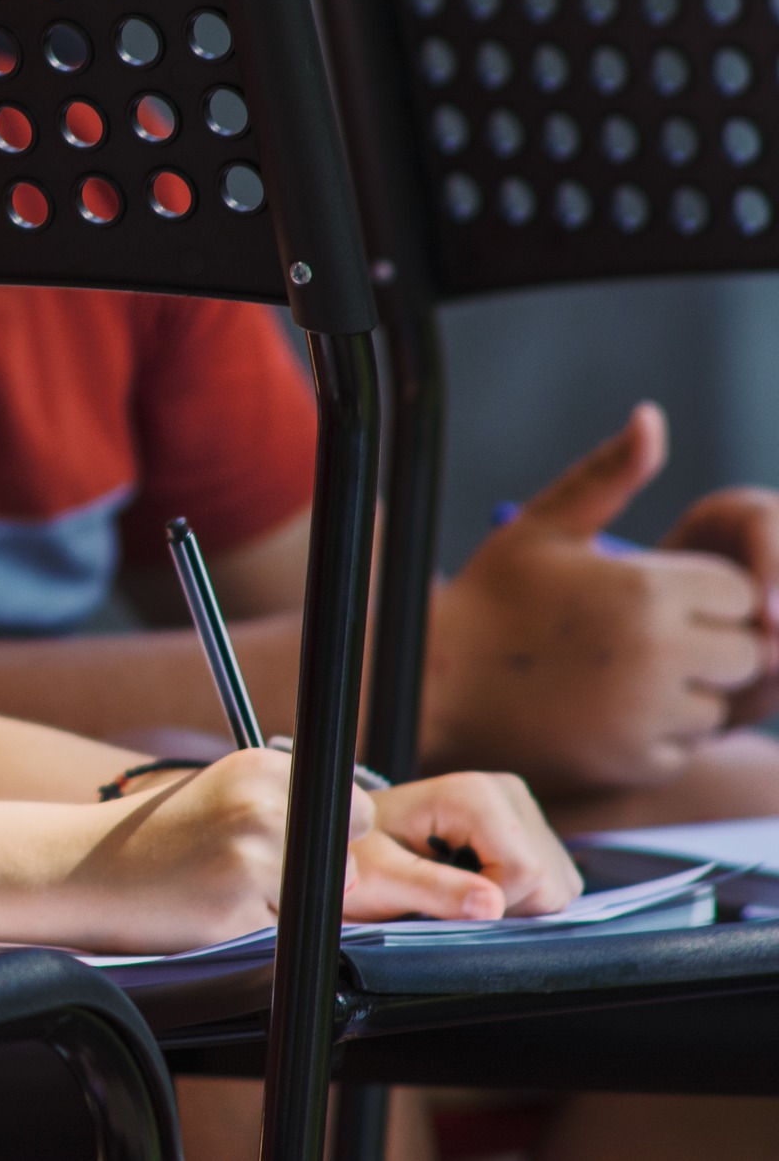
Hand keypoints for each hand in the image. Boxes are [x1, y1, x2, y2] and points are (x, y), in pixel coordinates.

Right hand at [79, 748, 373, 949]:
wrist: (81, 865)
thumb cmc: (156, 837)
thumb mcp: (224, 797)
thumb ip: (291, 818)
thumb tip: (357, 879)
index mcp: (261, 768)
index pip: (355, 810)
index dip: (332, 837)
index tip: (290, 842)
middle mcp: (261, 806)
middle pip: (346, 863)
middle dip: (312, 877)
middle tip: (244, 870)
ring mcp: (250, 858)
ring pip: (320, 904)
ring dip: (285, 909)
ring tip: (224, 889)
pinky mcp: (236, 909)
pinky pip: (284, 938)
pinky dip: (256, 934)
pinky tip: (210, 909)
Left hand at [344, 772, 580, 922]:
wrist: (358, 839)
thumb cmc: (360, 856)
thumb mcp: (381, 877)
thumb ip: (434, 890)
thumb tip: (492, 906)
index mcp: (473, 794)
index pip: (524, 871)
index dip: (492, 906)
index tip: (445, 905)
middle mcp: (508, 793)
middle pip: (545, 881)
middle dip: (503, 907)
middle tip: (448, 897)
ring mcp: (525, 809)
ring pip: (555, 887)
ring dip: (512, 904)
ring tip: (458, 888)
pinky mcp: (534, 830)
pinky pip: (554, 884)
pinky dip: (520, 898)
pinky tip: (477, 884)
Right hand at [424, 403, 763, 791]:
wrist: (431, 684)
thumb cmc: (487, 599)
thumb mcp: (543, 526)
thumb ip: (609, 474)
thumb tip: (652, 417)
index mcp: (645, 589)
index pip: (742, 592)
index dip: (706, 595)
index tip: (653, 598)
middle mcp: (658, 654)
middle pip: (746, 651)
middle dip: (709, 645)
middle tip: (640, 640)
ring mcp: (647, 714)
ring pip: (720, 704)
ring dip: (688, 693)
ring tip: (620, 675)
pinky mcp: (633, 762)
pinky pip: (685, 748)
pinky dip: (659, 736)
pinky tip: (604, 711)